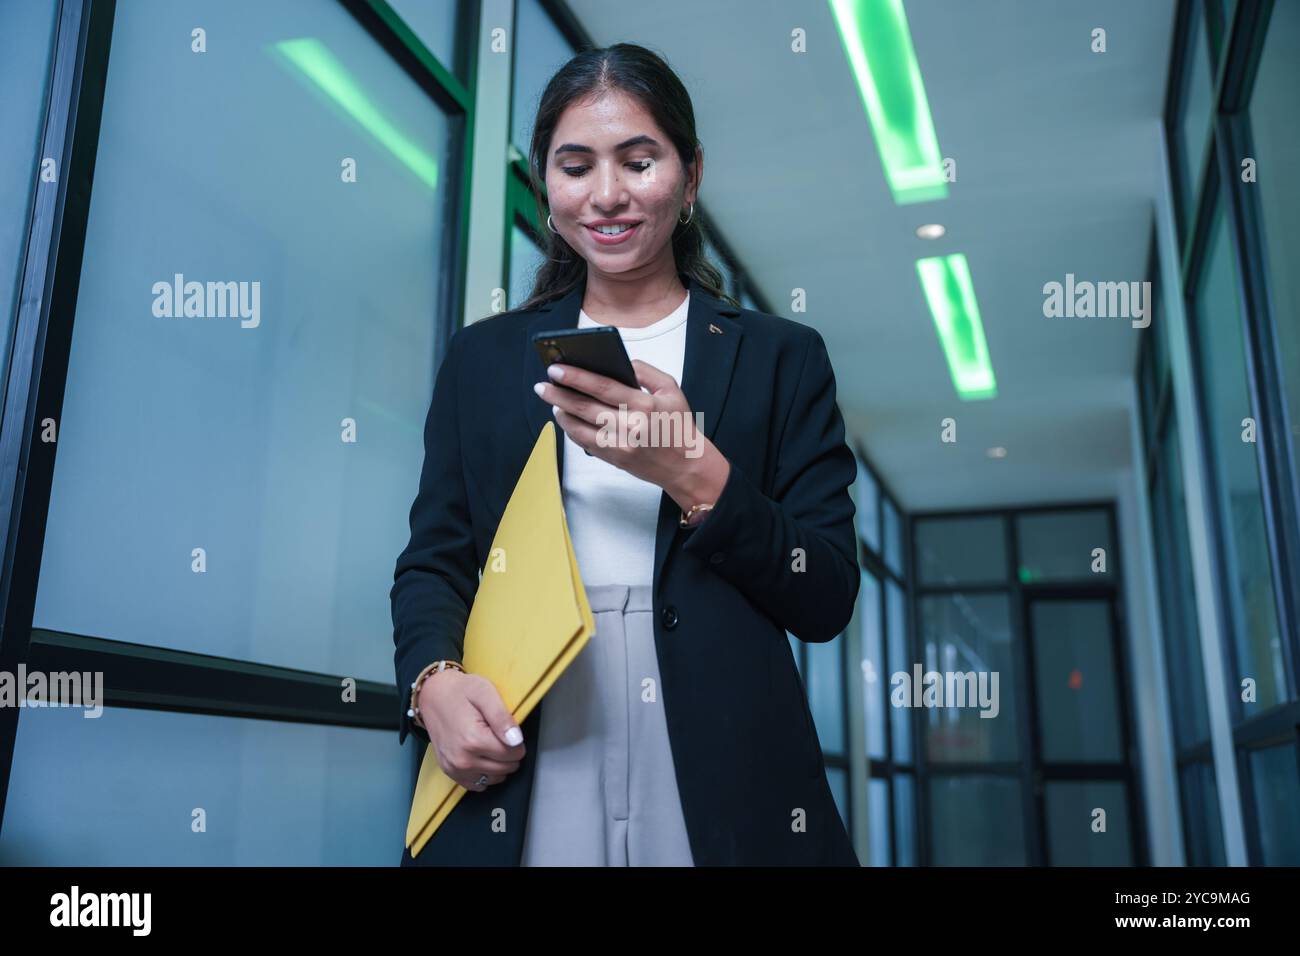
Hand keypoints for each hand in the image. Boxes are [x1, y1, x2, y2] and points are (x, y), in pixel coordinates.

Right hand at [417, 670, 524, 791]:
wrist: (432, 695)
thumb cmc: (460, 691)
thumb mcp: (485, 693)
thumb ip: (502, 718)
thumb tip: (517, 741)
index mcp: (474, 740)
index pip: (513, 754)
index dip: (517, 742)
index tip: (508, 730)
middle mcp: (463, 759)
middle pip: (505, 768)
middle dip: (509, 753)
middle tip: (498, 734)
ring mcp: (454, 768)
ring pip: (494, 778)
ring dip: (498, 765)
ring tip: (490, 744)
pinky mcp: (449, 771)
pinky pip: (477, 785)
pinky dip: (485, 774)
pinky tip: (483, 757)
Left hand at [533, 360, 729, 511]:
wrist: (685, 465)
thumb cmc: (678, 425)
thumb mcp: (671, 389)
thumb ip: (646, 371)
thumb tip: (620, 362)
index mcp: (644, 405)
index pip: (602, 386)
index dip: (576, 377)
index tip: (556, 368)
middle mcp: (630, 426)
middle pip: (585, 407)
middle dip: (559, 394)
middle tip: (542, 385)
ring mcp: (620, 445)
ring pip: (580, 427)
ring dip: (561, 412)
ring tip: (551, 400)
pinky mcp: (614, 459)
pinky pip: (584, 443)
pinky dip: (571, 429)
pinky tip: (565, 418)